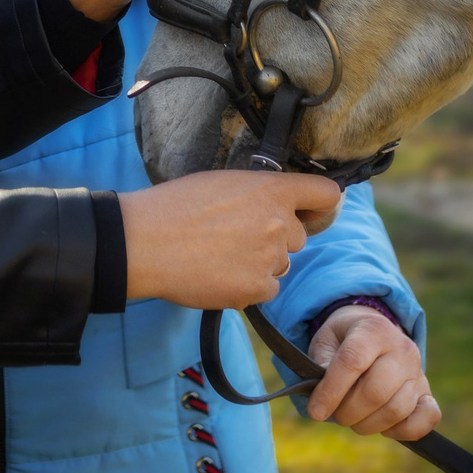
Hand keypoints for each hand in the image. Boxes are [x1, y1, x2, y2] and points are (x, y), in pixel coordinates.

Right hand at [120, 170, 339, 309]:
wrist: (146, 242)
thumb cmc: (175, 206)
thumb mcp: (222, 183)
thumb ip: (257, 194)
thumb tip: (271, 205)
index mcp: (273, 190)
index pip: (326, 194)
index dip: (319, 205)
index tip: (308, 212)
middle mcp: (280, 224)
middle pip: (297, 237)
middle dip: (275, 239)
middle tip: (237, 238)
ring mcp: (271, 259)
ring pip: (279, 264)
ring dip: (259, 263)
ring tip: (219, 256)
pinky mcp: (258, 289)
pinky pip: (265, 289)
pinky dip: (247, 286)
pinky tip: (218, 275)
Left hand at [302, 306, 436, 439]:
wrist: (374, 333)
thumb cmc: (344, 341)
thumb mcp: (325, 342)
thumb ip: (322, 366)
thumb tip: (324, 397)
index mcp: (373, 329)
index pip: (352, 361)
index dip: (331, 391)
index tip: (316, 412)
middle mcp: (401, 348)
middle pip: (375, 391)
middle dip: (348, 411)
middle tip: (336, 414)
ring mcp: (417, 371)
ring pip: (396, 410)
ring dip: (368, 424)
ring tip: (353, 418)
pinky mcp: (426, 392)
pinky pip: (427, 418)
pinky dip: (404, 431)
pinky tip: (383, 427)